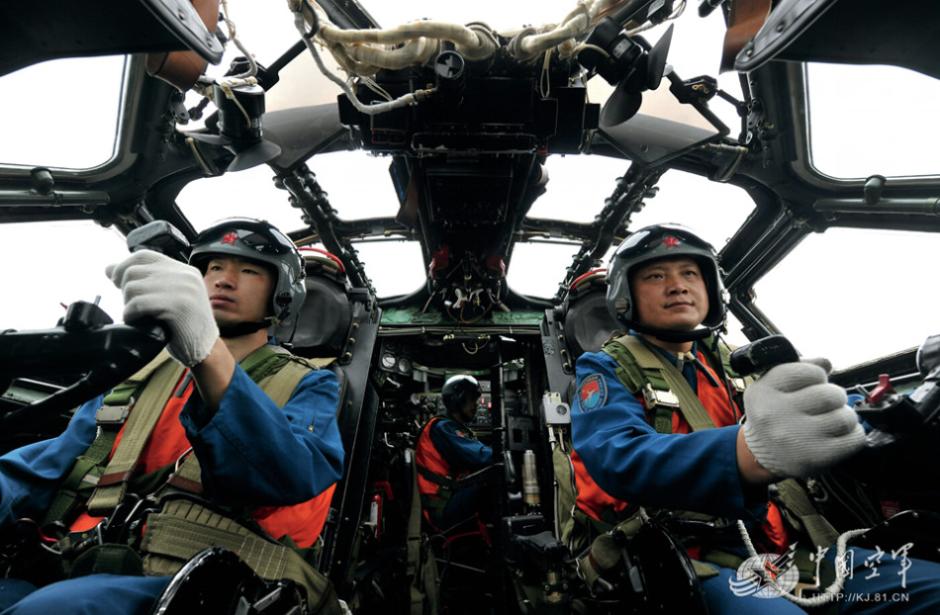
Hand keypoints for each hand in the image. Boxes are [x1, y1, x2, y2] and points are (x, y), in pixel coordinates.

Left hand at [106, 250, 218, 366]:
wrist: (205, 349)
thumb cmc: (185, 326)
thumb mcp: (169, 297)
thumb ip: (146, 280)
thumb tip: (109, 268)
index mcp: (185, 270)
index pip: (144, 255)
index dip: (123, 266)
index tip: (117, 281)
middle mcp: (185, 276)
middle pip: (135, 271)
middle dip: (125, 290)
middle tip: (133, 307)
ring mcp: (183, 290)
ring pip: (133, 287)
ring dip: (128, 305)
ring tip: (137, 316)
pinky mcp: (177, 306)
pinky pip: (139, 304)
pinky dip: (130, 315)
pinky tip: (137, 322)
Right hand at [742, 360, 864, 478]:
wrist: (759, 454)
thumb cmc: (772, 414)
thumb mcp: (771, 386)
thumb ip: (797, 368)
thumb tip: (826, 362)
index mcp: (764, 392)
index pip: (810, 372)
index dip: (817, 376)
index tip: (812, 385)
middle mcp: (776, 414)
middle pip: (831, 395)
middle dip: (835, 397)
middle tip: (826, 405)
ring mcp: (796, 438)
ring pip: (845, 417)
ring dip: (845, 417)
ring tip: (832, 421)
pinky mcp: (816, 457)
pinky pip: (853, 439)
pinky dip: (852, 435)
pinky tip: (838, 435)